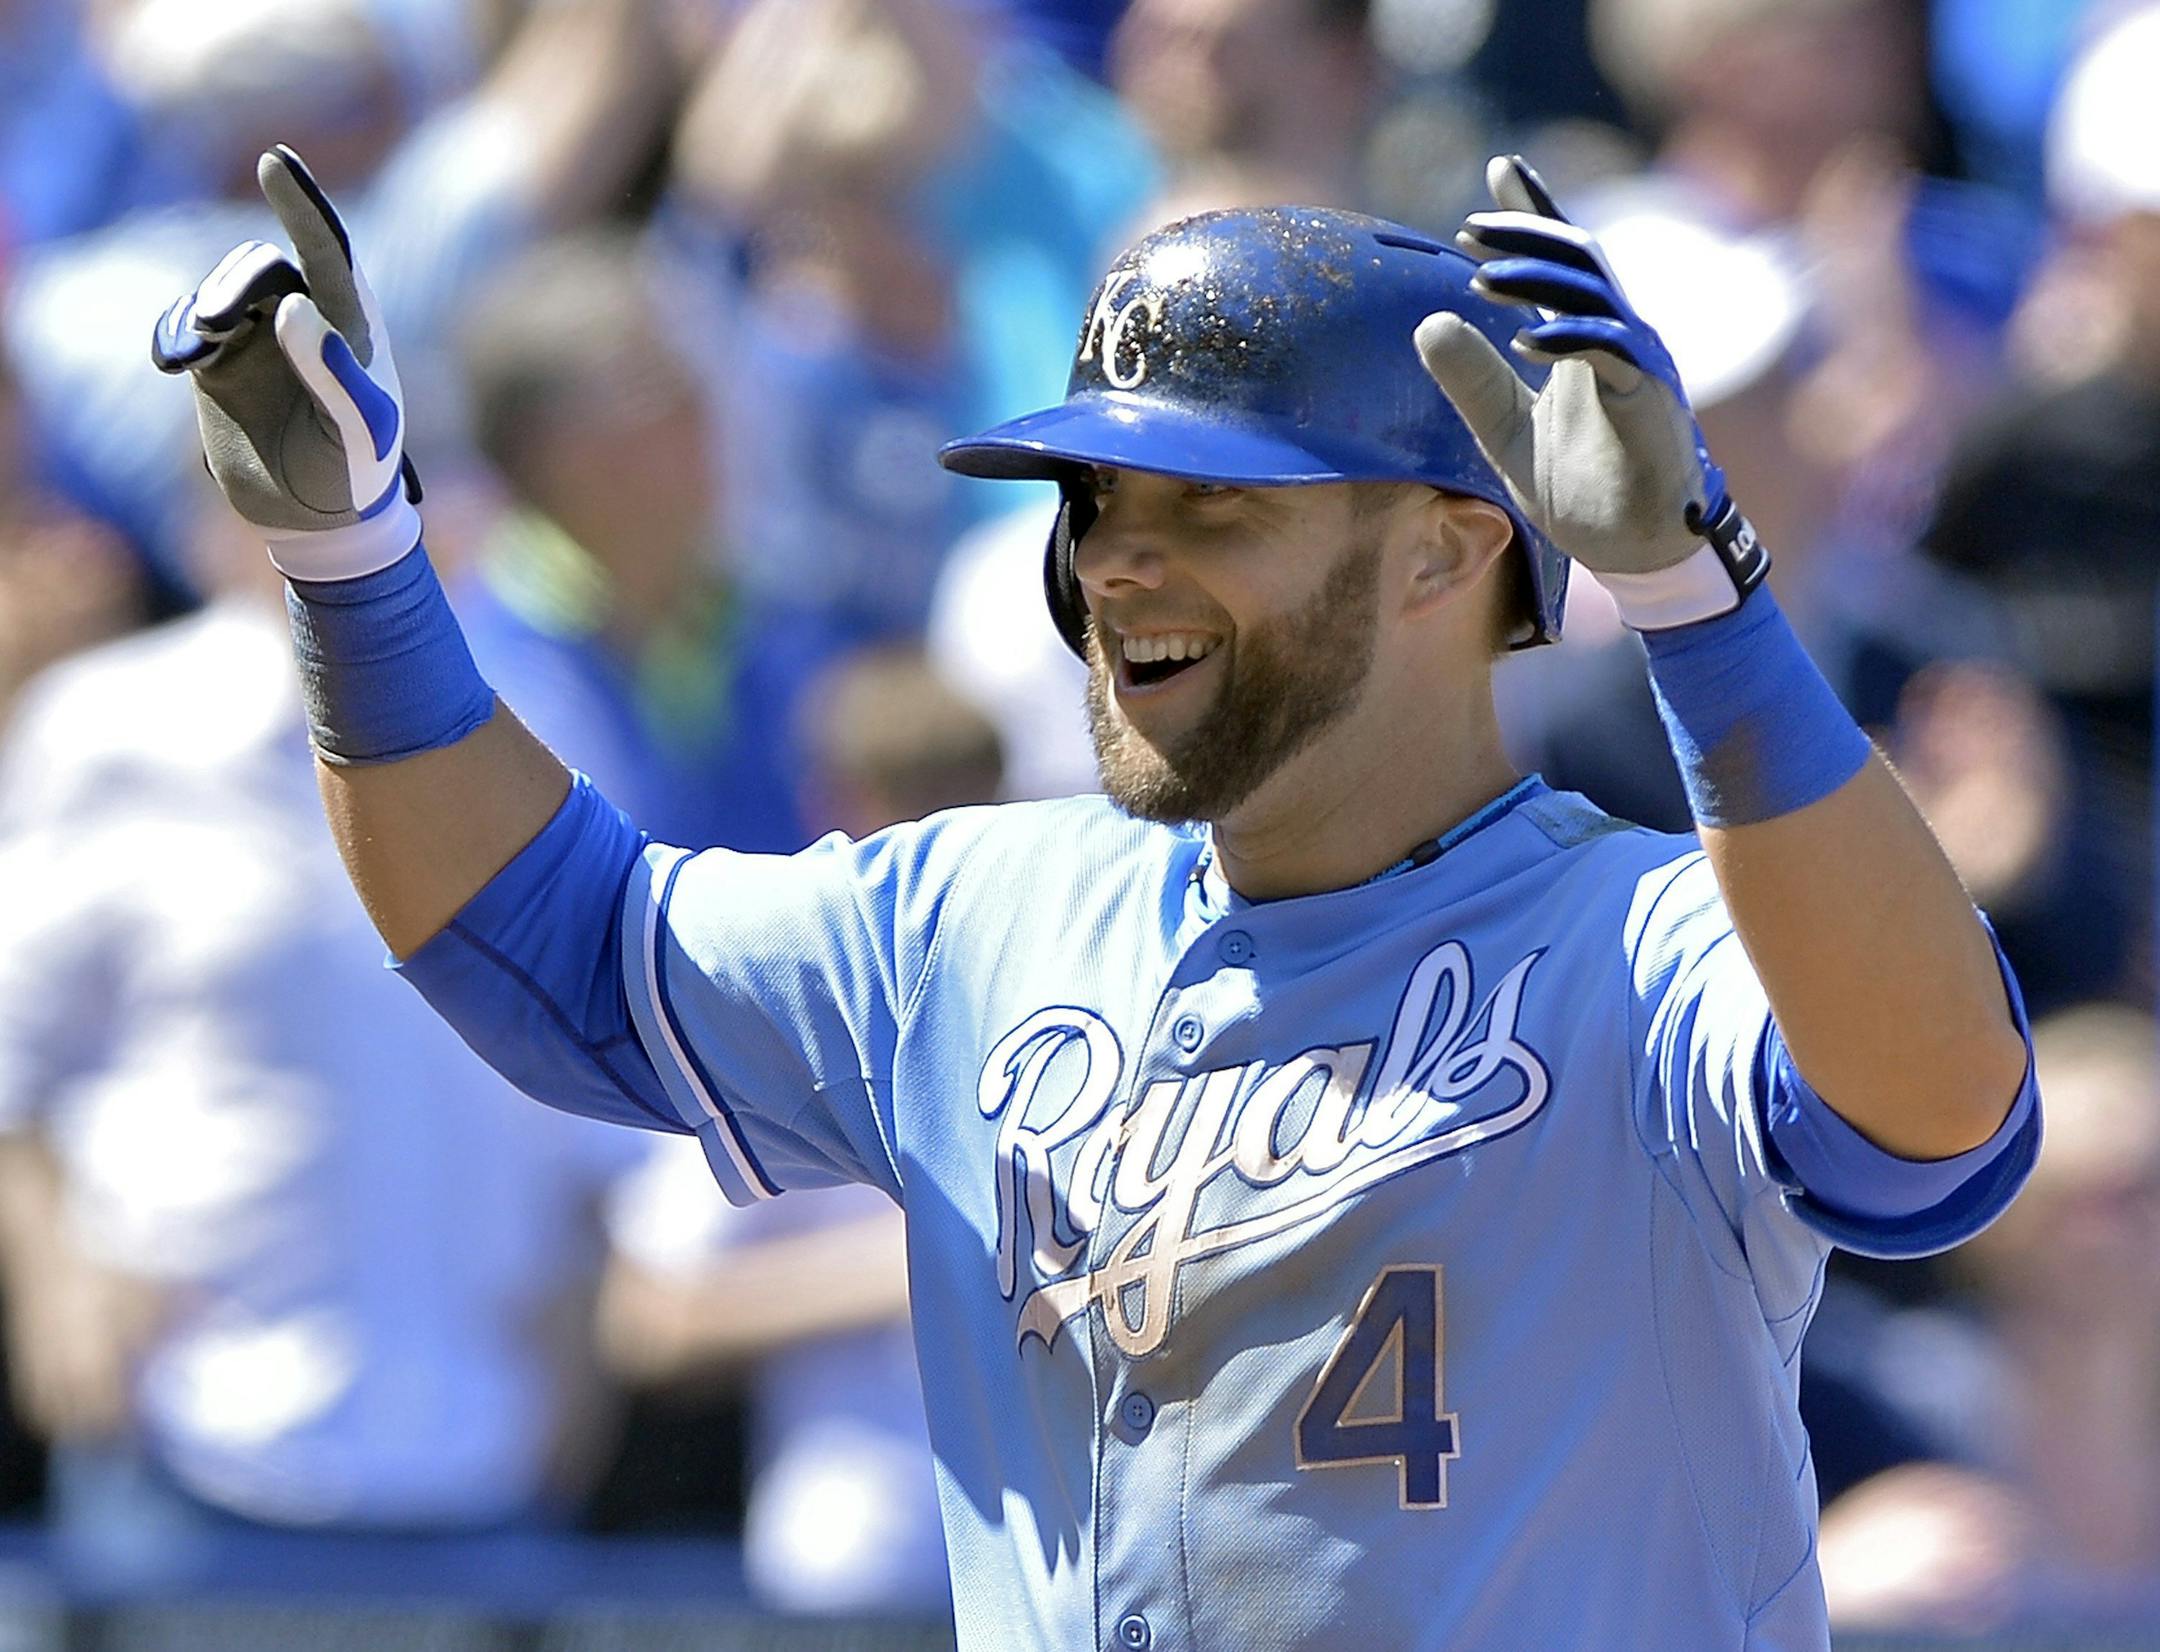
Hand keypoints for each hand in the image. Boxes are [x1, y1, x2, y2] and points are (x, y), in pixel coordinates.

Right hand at [151, 145, 420, 581]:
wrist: (323, 517)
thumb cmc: (357, 472)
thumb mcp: (356, 429)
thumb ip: (331, 370)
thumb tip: (290, 306)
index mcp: (352, 323)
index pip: (327, 249)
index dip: (302, 203)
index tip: (274, 161)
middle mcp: (304, 319)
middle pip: (260, 268)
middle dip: (233, 284)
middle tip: (214, 324)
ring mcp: (258, 337)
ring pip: (220, 292)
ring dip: (203, 309)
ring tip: (196, 350)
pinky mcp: (220, 363)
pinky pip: (185, 328)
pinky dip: (173, 334)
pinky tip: (171, 359)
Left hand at [1415, 156, 1767, 627]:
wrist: (1631, 548)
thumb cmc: (1579, 489)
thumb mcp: (1504, 432)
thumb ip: (1470, 380)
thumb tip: (1424, 324)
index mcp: (1584, 340)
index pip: (1559, 262)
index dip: (1533, 213)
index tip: (1500, 169)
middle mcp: (1617, 338)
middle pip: (1578, 259)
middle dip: (1528, 232)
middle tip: (1471, 226)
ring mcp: (1640, 362)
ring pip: (1594, 295)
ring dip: (1538, 279)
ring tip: (1481, 275)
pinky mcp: (1652, 397)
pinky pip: (1613, 352)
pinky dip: (1569, 340)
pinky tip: (1525, 339)